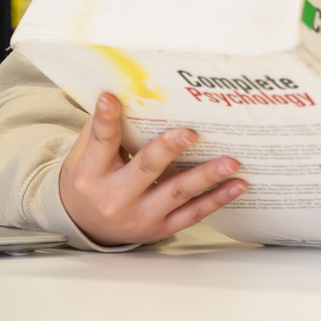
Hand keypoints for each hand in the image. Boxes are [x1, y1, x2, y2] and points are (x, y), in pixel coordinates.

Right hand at [58, 92, 246, 246]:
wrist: (87, 228)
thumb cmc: (90, 183)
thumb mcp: (83, 156)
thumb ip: (100, 128)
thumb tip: (124, 91)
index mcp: (91, 174)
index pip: (102, 141)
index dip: (106, 119)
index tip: (112, 98)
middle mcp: (115, 197)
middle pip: (146, 168)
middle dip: (170, 149)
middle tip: (192, 133)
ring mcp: (140, 216)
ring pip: (177, 193)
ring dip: (207, 176)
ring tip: (231, 162)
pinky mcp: (160, 228)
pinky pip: (192, 214)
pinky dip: (216, 199)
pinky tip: (236, 185)